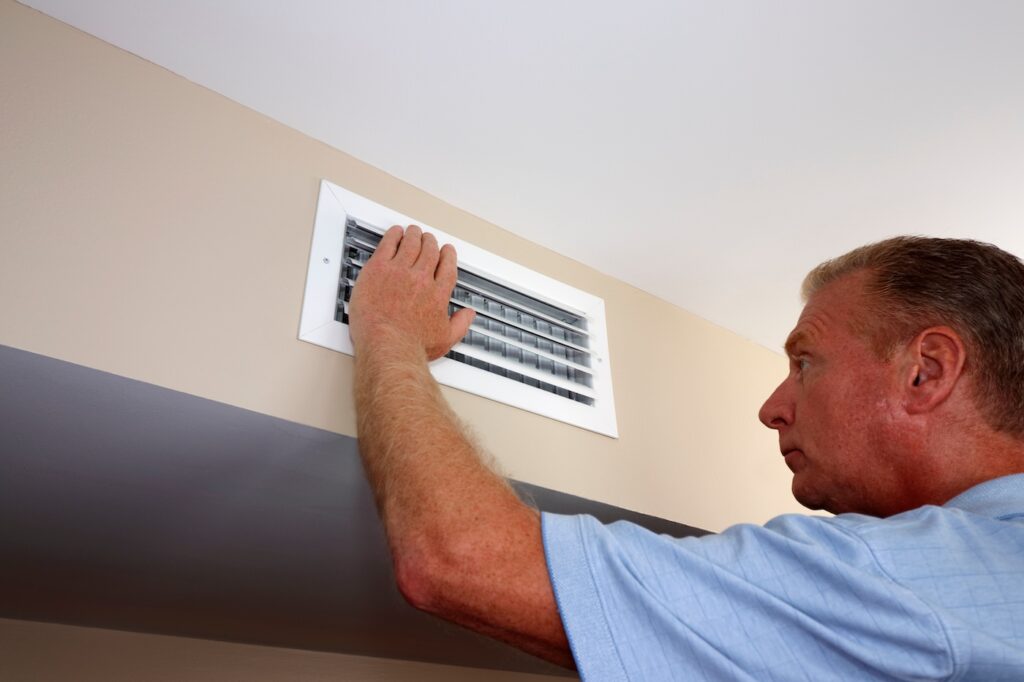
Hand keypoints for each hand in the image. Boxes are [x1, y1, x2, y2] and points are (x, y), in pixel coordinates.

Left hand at [349, 225, 475, 361]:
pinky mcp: (379, 269)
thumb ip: (460, 324)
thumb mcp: (444, 339)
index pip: (447, 266)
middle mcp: (421, 278)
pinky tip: (394, 233)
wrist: (387, 346)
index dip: (447, 255)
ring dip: (413, 235)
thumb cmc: (411, 346)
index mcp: (437, 293)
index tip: (446, 251)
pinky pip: (388, 244)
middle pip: (429, 251)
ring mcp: (400, 271)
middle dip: (430, 242)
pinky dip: (393, 235)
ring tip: (412, 232)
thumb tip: (468, 315)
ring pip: (410, 243)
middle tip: (428, 239)